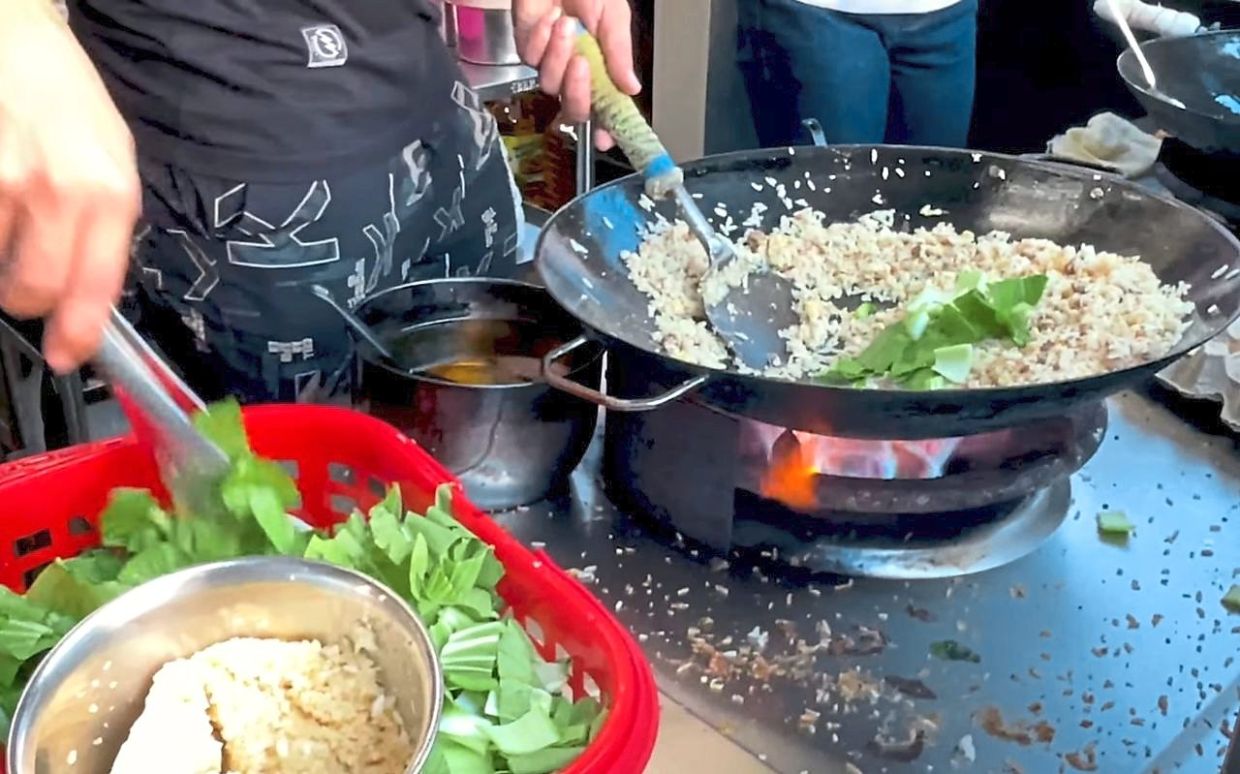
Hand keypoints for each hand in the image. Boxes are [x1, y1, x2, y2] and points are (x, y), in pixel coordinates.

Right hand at [0, 7, 139, 372]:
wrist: (16, 40)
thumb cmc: (70, 103)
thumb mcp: (116, 165)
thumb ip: (107, 230)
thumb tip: (89, 295)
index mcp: (109, 195)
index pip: (95, 287)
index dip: (76, 333)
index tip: (66, 354)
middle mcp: (56, 193)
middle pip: (31, 291)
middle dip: (28, 299)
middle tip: (27, 283)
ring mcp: (1, 184)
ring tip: (10, 228)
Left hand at [513, 0, 640, 149]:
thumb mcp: (614, 16)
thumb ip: (619, 53)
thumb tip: (632, 89)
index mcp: (604, 68)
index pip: (606, 108)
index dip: (607, 128)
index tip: (606, 140)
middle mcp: (577, 72)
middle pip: (574, 109)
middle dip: (578, 92)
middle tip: (584, 64)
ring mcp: (551, 62)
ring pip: (551, 85)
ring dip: (560, 56)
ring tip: (567, 24)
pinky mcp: (528, 48)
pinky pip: (533, 58)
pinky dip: (543, 38)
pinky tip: (552, 17)